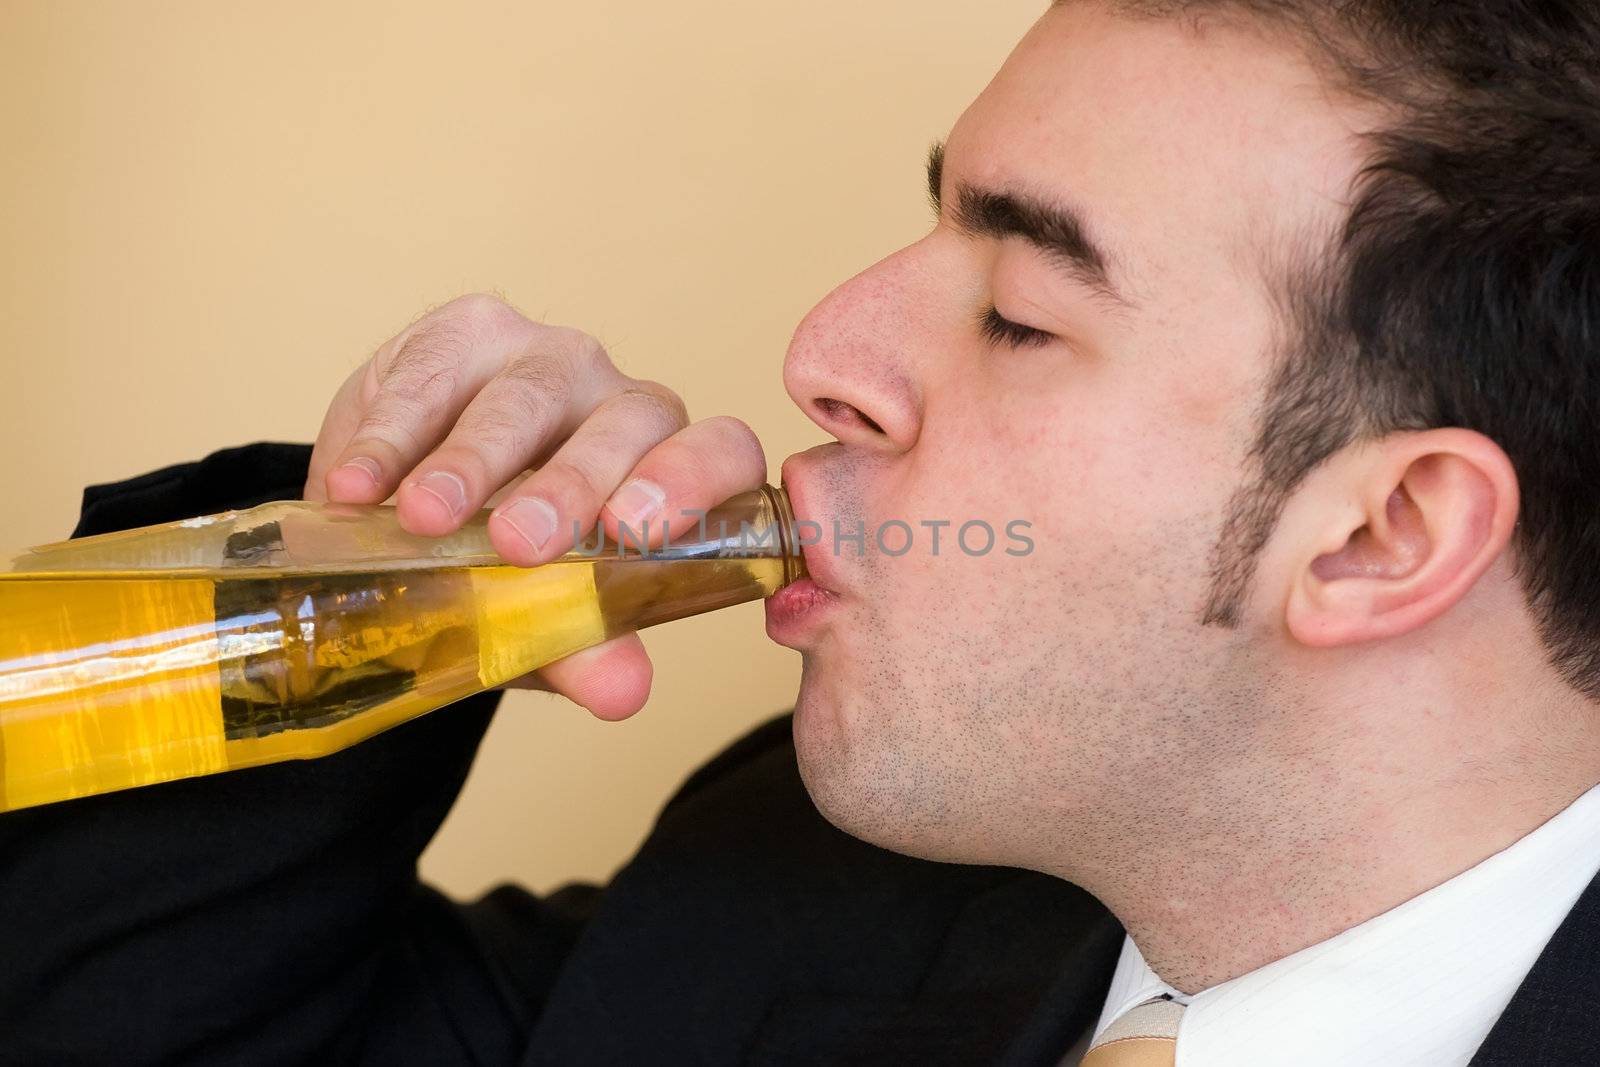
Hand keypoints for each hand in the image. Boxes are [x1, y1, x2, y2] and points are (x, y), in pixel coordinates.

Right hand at [303, 293, 764, 719]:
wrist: (407, 514)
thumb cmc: (503, 565)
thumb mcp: (539, 619)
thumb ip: (583, 650)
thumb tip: (623, 694)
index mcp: (668, 468)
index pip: (720, 452)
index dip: (691, 481)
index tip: (635, 534)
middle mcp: (619, 401)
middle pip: (625, 421)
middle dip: (570, 485)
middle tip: (518, 545)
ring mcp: (542, 357)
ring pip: (527, 392)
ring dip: (472, 459)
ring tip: (423, 518)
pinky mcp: (461, 335)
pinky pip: (430, 375)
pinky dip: (388, 436)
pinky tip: (355, 488)